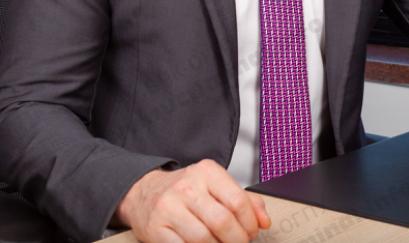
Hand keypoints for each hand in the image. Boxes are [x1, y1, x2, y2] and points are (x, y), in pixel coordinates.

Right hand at [111, 158, 270, 242]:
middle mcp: (187, 186)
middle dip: (238, 240)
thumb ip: (245, 200)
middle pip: (223, 221)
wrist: (144, 193)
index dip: (250, 223)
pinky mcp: (156, 229)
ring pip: (204, 239)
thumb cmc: (185, 191)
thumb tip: (264, 220)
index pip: (238, 200)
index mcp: (206, 172)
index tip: (252, 231)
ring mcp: (169, 208)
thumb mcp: (216, 186)